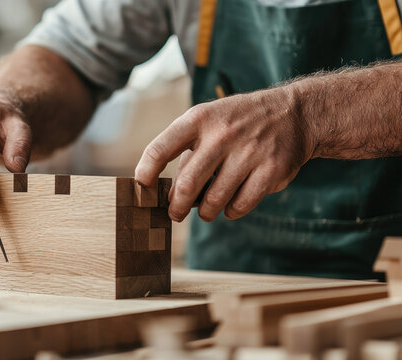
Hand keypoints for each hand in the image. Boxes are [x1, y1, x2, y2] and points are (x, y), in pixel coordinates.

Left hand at [134, 86, 314, 221]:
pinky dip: (231, 212)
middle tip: (174, 214)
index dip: (146, 172)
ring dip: (205, 212)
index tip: (141, 187)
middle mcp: (222, 134)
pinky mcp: (271, 169)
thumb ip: (186, 154)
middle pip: (188, 184)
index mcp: (199, 119)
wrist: (294, 114)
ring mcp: (249, 152)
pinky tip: (229, 207)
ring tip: (204, 211)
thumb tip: (167, 195)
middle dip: (176, 207)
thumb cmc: (238, 122)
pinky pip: (241, 205)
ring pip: (214, 200)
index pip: (161, 149)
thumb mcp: (208, 122)